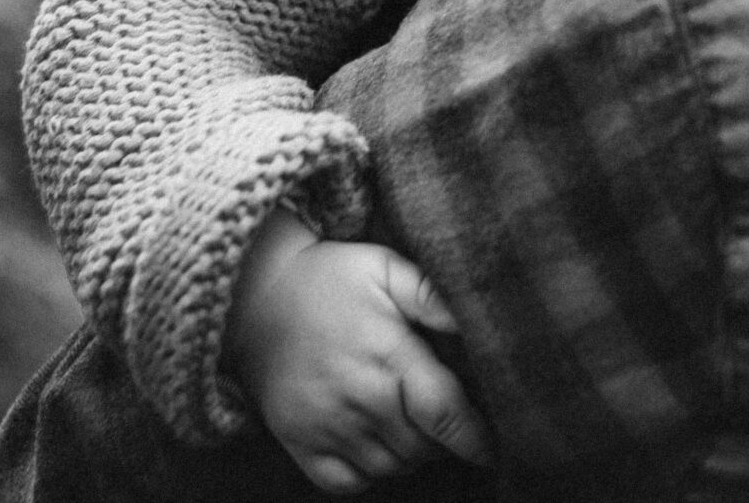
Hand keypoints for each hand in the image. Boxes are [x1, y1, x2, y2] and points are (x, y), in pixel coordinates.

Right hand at [226, 208, 491, 491]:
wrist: (252, 298)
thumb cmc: (331, 279)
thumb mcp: (385, 267)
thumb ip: (432, 294)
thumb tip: (475, 319)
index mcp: (388, 354)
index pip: (445, 412)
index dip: (476, 437)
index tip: (495, 445)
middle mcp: (360, 397)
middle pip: (424, 447)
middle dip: (446, 440)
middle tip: (448, 418)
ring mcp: (327, 425)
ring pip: (392, 468)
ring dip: (413, 456)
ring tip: (417, 427)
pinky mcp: (300, 443)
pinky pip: (349, 484)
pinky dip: (372, 474)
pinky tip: (379, 444)